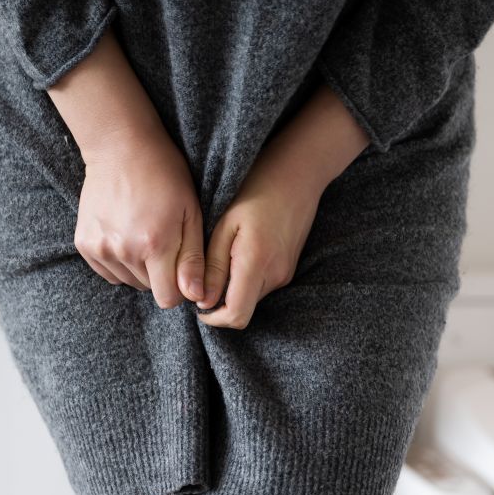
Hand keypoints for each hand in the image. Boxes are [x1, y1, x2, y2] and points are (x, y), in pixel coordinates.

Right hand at [74, 126, 204, 306]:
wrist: (120, 148)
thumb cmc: (164, 176)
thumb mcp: (190, 213)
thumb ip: (193, 258)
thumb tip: (195, 296)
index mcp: (155, 245)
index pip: (167, 298)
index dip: (179, 289)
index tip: (181, 269)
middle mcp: (123, 250)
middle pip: (148, 289)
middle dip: (160, 274)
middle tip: (162, 240)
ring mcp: (100, 247)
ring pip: (128, 281)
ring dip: (139, 268)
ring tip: (143, 235)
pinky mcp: (83, 243)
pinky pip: (107, 272)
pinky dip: (119, 262)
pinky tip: (125, 236)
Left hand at [195, 145, 321, 328]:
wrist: (296, 176)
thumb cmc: (255, 191)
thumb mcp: (225, 225)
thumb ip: (213, 266)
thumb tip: (202, 301)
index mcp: (256, 263)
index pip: (236, 315)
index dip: (213, 318)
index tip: (197, 306)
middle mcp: (275, 276)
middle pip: (243, 310)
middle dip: (220, 303)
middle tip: (203, 277)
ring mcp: (285, 274)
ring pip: (251, 299)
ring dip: (232, 290)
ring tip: (220, 259)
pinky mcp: (288, 270)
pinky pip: (261, 286)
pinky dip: (245, 280)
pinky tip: (237, 254)